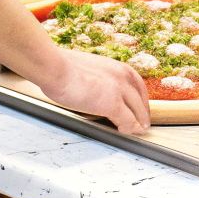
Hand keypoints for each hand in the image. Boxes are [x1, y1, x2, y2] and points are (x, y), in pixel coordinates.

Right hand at [35, 48, 150, 134]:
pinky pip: (128, 121)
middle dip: (143, 111)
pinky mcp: (113, 104)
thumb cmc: (61, 67)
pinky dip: (129, 128)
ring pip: (138, 110)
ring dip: (139, 122)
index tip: (139, 106)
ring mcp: (119, 89)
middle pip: (141, 97)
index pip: (137, 83)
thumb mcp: (87, 67)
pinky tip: (125, 132)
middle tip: (142, 122)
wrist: (55, 68)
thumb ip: (96, 76)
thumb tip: (92, 86)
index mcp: (115, 66)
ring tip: (138, 130)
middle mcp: (121, 75)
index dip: (141, 97)